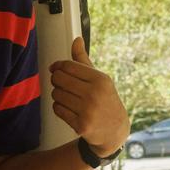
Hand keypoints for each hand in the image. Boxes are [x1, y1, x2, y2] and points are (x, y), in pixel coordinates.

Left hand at [49, 37, 128, 156]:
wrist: (114, 131)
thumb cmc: (105, 100)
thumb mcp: (99, 79)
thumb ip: (83, 60)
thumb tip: (76, 39)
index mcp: (100, 79)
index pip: (68, 66)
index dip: (57, 66)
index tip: (55, 69)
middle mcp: (94, 94)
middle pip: (58, 79)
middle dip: (56, 80)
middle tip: (61, 84)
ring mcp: (87, 111)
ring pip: (56, 94)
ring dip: (58, 95)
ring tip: (68, 98)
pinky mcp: (80, 125)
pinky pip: (57, 109)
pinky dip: (59, 108)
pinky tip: (69, 109)